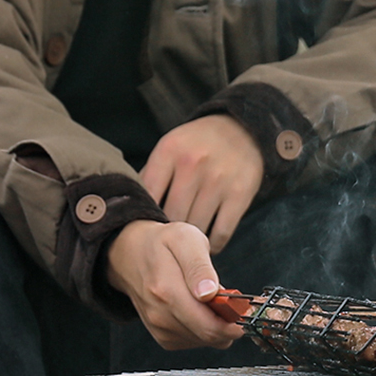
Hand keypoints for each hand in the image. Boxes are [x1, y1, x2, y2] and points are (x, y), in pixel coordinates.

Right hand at [106, 219, 243, 349]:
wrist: (129, 255)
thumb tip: (209, 293)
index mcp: (167, 291)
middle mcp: (160, 315)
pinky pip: (195, 342)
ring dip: (217, 325)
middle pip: (210, 337)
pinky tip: (201, 309)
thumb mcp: (186, 239)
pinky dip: (204, 329)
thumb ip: (200, 267)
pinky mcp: (163, 335)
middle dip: (229, 323)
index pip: (210, 326)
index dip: (235, 322)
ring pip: (205, 341)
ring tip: (214, 301)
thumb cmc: (161, 244)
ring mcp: (160, 328)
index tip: (243, 307)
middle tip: (233, 303)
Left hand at [140, 114, 263, 253]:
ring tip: (187, 245)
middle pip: (172, 216)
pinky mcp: (240, 194)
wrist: (243, 130)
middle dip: (169, 233)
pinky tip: (207, 243)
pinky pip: (221, 233)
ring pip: (196, 228)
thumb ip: (152, 175)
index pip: (148, 195)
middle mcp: (193, 164)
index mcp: (169, 151)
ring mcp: (218, 180)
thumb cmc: (198, 145)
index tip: (148, 228)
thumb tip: (132, 211)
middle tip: (168, 244)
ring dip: (191, 241)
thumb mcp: (171, 148)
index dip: (146, 217)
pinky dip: (213, 244)